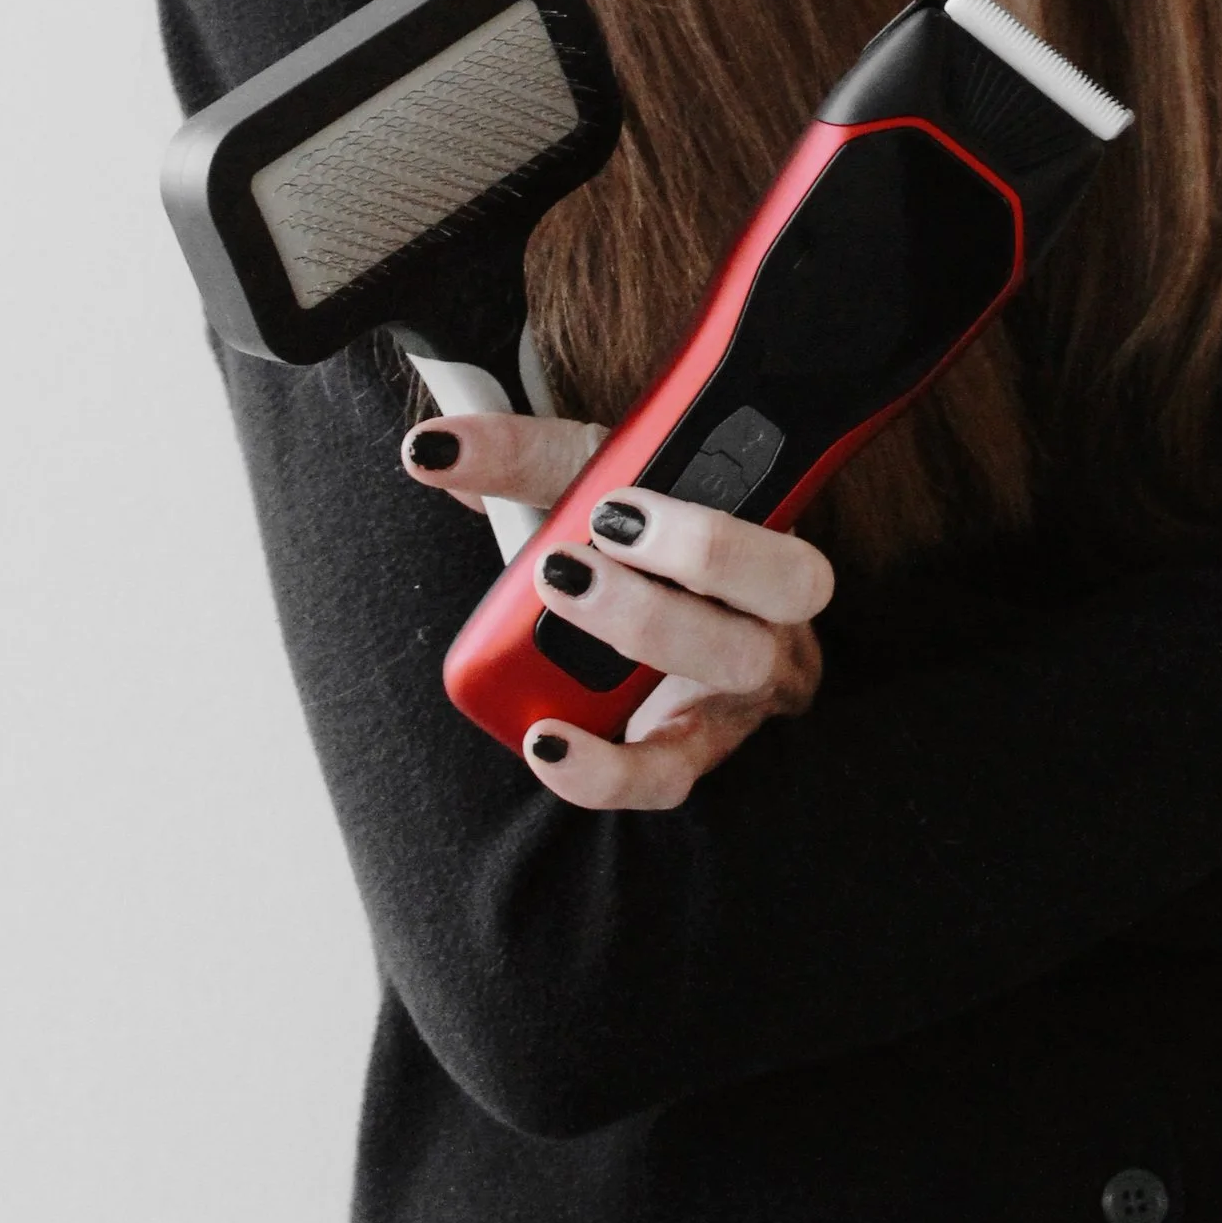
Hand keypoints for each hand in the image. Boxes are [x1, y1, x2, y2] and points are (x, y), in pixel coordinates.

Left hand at [400, 411, 832, 809]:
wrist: (635, 635)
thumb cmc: (628, 548)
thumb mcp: (586, 486)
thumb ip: (519, 462)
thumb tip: (430, 451)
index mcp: (772, 517)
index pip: (776, 481)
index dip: (719, 477)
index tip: (618, 486)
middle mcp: (782, 604)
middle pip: (791, 577)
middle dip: (699, 547)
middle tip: (601, 525)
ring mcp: (749, 684)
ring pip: (734, 662)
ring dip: (645, 622)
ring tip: (556, 587)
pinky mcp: (696, 748)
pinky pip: (668, 771)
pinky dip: (606, 766)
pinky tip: (545, 741)